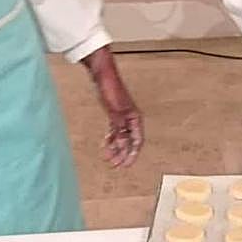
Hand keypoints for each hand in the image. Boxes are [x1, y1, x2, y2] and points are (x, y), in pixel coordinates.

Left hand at [82, 46, 143, 166]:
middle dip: (122, 154)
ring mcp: (122, 117)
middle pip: (129, 141)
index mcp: (135, 118)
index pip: (137, 140)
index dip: (132, 154)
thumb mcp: (114, 113)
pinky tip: (105, 145)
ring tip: (107, 157)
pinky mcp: (114, 114)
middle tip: (114, 165)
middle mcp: (131, 119)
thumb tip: (121, 146)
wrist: (103, 76)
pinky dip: (110, 139)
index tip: (125, 165)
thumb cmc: (111, 90)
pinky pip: (115, 131)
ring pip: (121, 137)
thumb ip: (118, 129)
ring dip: (115, 148)